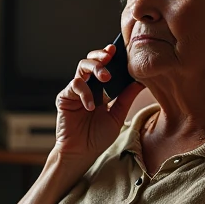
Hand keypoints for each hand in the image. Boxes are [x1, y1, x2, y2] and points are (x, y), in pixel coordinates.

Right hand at [53, 45, 143, 168]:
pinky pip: (75, 86)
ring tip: (106, 77)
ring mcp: (75, 91)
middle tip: (110, 57)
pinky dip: (85, 93)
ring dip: (95, 68)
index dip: (110, 57)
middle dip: (100, 56)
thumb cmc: (97, 137)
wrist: (81, 153)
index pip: (105, 67)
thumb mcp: (117, 116)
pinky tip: (91, 106)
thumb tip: (139, 81)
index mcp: (100, 90)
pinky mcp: (65, 98)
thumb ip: (126, 98)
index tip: (119, 50)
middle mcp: (87, 87)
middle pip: (91, 61)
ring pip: (81, 68)